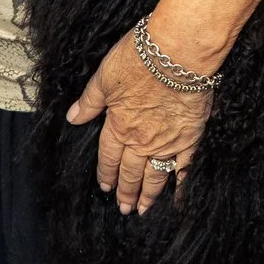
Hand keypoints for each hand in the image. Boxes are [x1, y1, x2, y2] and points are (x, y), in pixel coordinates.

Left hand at [65, 26, 214, 214]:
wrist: (178, 53)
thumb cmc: (140, 59)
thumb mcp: (105, 76)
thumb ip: (90, 100)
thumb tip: (72, 117)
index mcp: (119, 125)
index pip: (109, 156)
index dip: (106, 172)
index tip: (105, 186)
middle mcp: (141, 140)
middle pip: (130, 171)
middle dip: (125, 191)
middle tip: (123, 208)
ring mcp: (167, 141)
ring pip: (155, 175)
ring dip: (148, 194)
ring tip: (143, 209)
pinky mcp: (190, 137)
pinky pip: (185, 167)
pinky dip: (182, 184)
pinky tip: (179, 196)